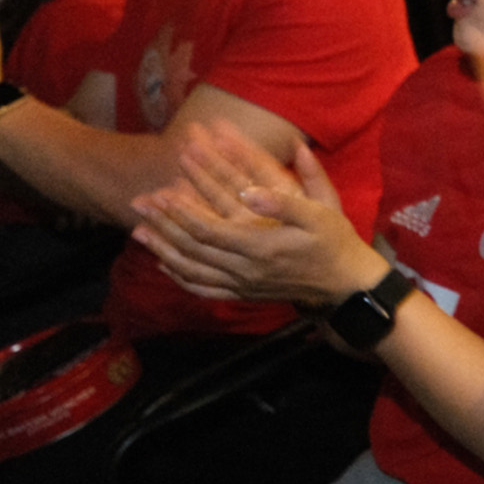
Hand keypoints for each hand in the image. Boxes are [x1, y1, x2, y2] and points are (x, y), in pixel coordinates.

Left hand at [129, 122, 385, 305]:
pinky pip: (203, 288)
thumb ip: (285, 199)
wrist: (345, 283)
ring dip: (163, 248)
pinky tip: (163, 263)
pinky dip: (179, 276)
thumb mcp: (321, 211)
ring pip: (192, 268)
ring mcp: (242, 284)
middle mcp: (246, 269)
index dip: (182, 212)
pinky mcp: (243, 294)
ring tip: (138, 230)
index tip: (162, 191)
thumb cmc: (334, 240)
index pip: (209, 230)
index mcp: (262, 246)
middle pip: (192, 248)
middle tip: (140, 203)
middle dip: (163, 224)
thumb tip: (249, 189)